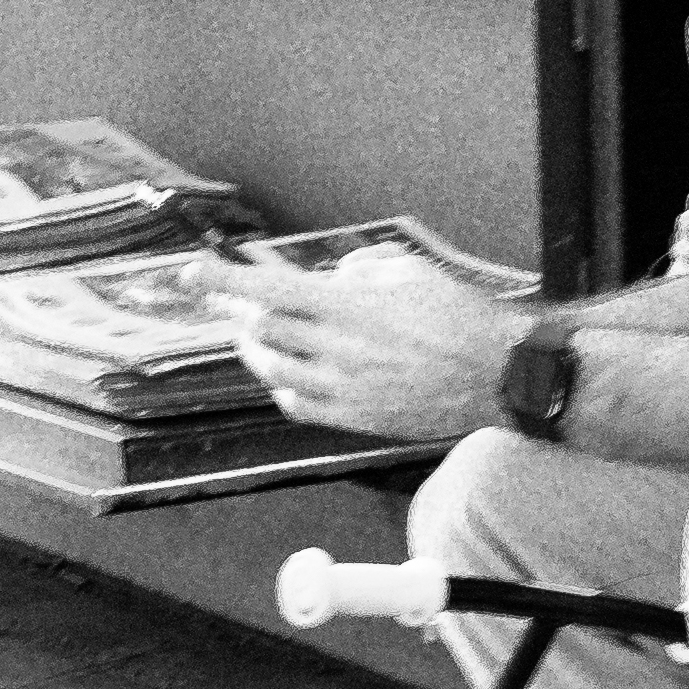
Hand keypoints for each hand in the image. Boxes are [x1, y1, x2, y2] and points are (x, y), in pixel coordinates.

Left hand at [220, 256, 525, 439]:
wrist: (496, 377)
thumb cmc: (460, 318)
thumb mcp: (411, 270)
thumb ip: (361, 269)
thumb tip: (333, 278)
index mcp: (350, 307)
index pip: (269, 291)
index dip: (224, 281)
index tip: (192, 272)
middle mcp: (339, 350)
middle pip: (262, 330)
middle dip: (240, 312)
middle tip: (235, 302)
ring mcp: (344, 390)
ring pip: (273, 370)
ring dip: (257, 349)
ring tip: (258, 336)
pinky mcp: (355, 419)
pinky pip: (297, 405)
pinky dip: (282, 385)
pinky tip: (289, 374)